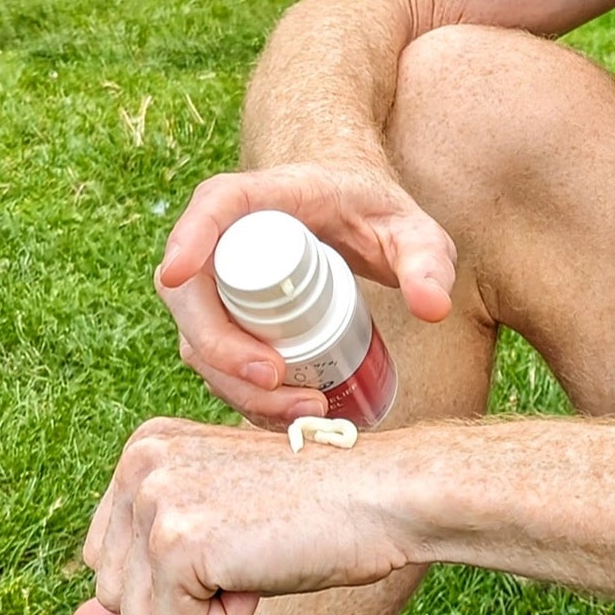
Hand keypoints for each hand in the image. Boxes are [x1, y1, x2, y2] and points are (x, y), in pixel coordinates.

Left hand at [69, 418, 415, 614]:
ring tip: (257, 552)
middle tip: (250, 544)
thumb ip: (143, 586)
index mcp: (143, 448)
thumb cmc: (312, 514)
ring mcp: (156, 498)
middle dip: (182, 596)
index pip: (105, 561)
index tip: (236, 531)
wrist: (379, 497)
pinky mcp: (178, 542)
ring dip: (204, 611)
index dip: (173, 575)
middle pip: (112, 593)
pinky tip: (263, 570)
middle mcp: (139, 462)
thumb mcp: (214, 540)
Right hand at [155, 164, 455, 426]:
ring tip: (305, 409)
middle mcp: (226, 240)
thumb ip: (429, 260)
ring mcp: (219, 285)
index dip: (188, 237)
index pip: (213, 207)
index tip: (182, 273)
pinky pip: (216, 363)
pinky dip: (245, 396)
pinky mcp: (227, 323)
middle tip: (276, 380)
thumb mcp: (413, 232)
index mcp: (263, 198)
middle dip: (221, 346)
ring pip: (197, 339)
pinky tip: (291, 416)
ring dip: (236, 385)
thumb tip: (432, 307)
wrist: (357, 221)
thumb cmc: (377, 215)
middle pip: (192, 293)